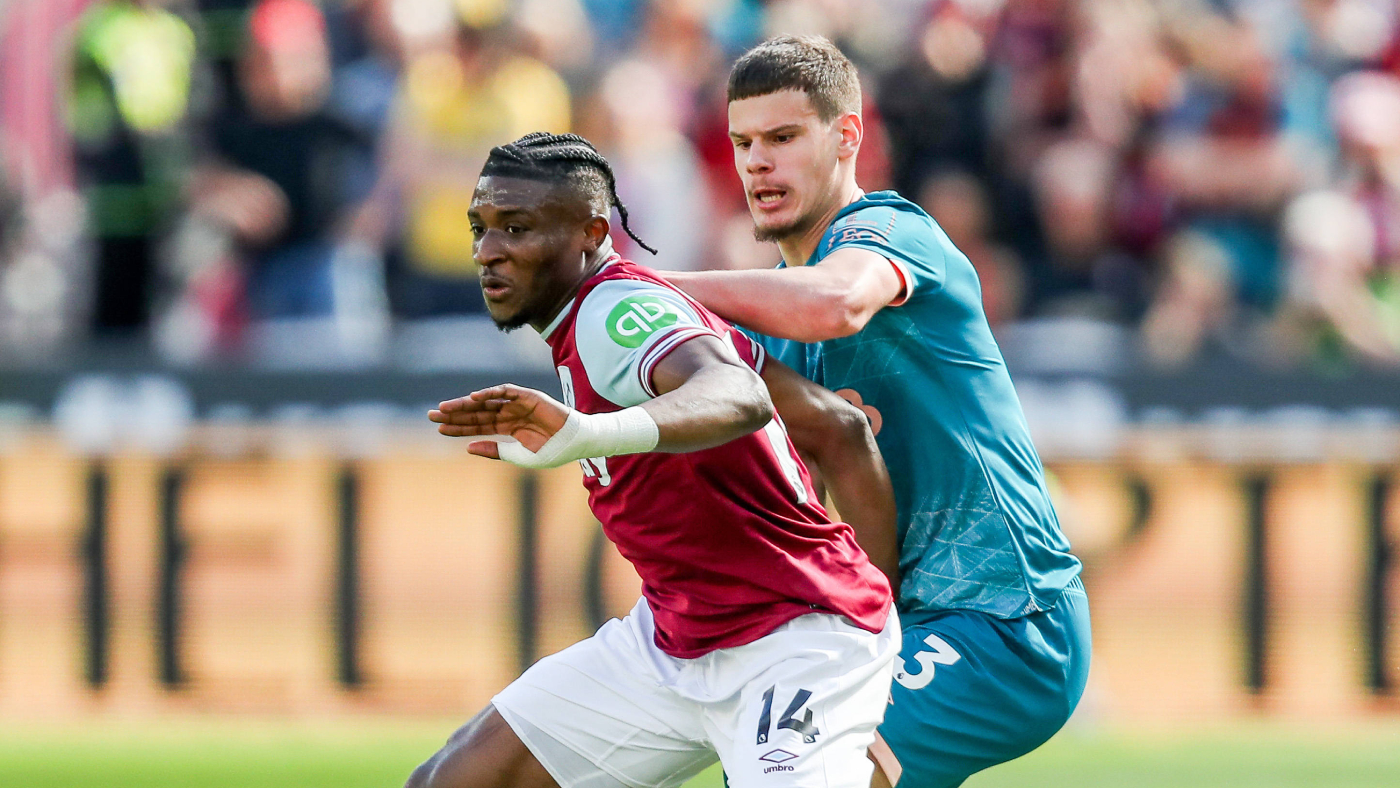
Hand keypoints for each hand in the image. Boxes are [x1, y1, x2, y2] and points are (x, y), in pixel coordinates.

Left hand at [429, 385, 570, 459]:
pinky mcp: (528, 396)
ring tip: (446, 407)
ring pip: (485, 401)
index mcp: (508, 429)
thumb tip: (468, 447)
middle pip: (476, 413)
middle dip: (455, 414)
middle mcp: (509, 414)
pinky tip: (474, 397)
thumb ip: (495, 451)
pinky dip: (490, 392)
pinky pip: (506, 391)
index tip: (439, 429)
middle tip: (431, 414)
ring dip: (465, 403)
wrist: (576, 442)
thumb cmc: (553, 451)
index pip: (478, 426)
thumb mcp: (519, 456)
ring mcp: (517, 404)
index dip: (459, 428)